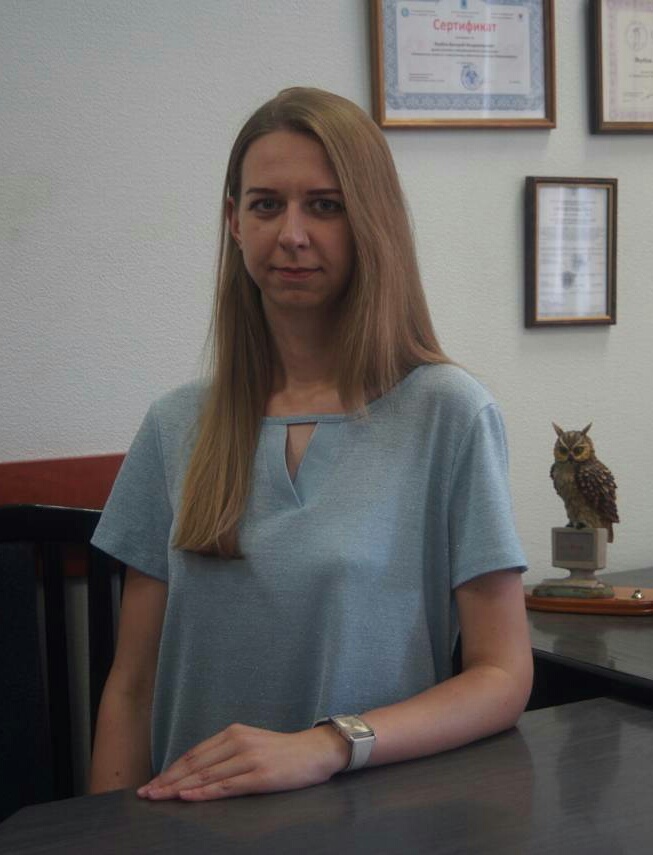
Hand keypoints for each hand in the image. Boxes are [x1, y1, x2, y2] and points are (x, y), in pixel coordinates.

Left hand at [136, 723, 349, 800]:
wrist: (315, 752)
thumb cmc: (282, 753)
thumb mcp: (251, 745)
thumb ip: (226, 754)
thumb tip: (197, 772)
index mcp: (233, 733)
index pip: (194, 754)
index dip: (171, 770)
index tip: (152, 783)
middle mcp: (237, 742)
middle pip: (195, 764)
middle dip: (168, 780)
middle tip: (146, 794)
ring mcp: (249, 758)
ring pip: (206, 775)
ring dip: (178, 788)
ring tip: (158, 797)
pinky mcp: (260, 775)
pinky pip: (225, 786)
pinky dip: (203, 792)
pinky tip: (187, 797)